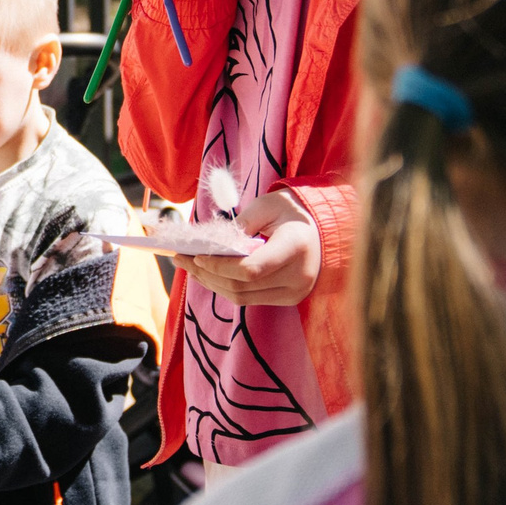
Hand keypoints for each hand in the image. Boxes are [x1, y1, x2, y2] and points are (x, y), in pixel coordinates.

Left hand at [174, 189, 320, 306]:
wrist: (324, 229)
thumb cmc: (293, 212)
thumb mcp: (267, 206)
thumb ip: (242, 224)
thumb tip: (213, 245)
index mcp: (295, 246)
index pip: (251, 268)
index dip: (219, 266)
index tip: (197, 256)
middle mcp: (298, 275)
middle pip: (242, 285)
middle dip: (207, 274)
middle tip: (181, 259)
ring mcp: (295, 292)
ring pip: (242, 296)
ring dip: (212, 283)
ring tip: (189, 266)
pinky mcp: (289, 298)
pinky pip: (250, 298)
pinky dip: (226, 287)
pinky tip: (209, 274)